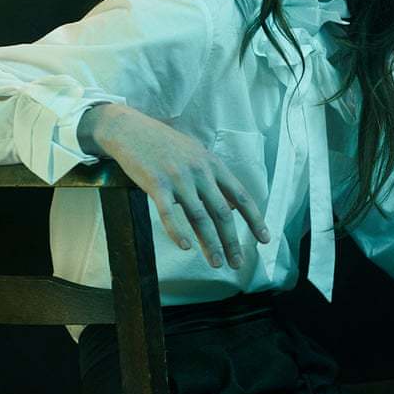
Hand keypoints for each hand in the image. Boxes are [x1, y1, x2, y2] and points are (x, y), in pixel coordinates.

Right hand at [80, 105, 270, 268]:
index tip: (264, 239)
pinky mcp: (155, 183)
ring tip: (216, 263)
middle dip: (232, 241)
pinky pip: (168, 213)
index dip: (254, 219)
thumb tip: (231, 203)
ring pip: (199, 217)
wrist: (130, 129)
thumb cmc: (164, 144)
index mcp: (213, 164)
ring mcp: (178, 177)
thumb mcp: (196, 153)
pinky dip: (178, 231)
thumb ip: (213, 177)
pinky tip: (186, 247)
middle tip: (237, 263)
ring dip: (210, 244)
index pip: (240, 196)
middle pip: (222, 212)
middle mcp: (200, 171)